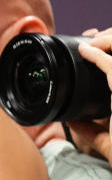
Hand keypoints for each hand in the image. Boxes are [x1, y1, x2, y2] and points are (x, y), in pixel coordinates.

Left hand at [67, 27, 111, 162]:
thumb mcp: (105, 141)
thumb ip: (90, 130)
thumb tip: (70, 121)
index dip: (110, 52)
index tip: (92, 48)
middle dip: (110, 40)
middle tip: (91, 39)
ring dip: (106, 42)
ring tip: (88, 42)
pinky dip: (98, 55)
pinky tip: (85, 50)